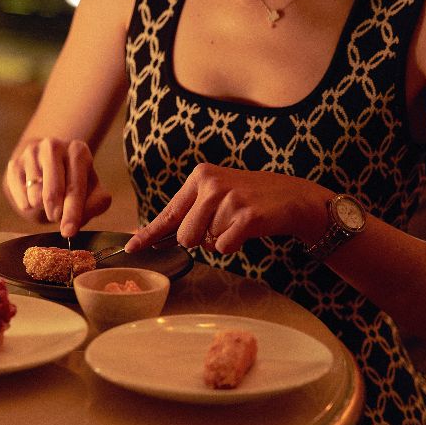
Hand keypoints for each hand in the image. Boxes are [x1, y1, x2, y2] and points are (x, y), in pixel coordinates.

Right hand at [5, 137, 111, 237]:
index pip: (75, 188)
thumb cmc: (75, 181)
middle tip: (57, 217)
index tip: (68, 232)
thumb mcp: (92, 190)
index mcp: (78, 150)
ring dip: (42, 208)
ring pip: (34, 196)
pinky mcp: (14, 164)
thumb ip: (95, 204)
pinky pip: (20, 197)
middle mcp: (53, 146)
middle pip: (52, 192)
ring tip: (49, 202)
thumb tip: (76, 220)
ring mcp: (31, 153)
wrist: (49, 163)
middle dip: (56, 213)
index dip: (72, 213)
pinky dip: (28, 205)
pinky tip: (35, 197)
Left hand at [125, 163, 329, 253]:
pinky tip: (248, 229)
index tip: (131, 248)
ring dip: (221, 240)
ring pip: (205, 243)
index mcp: (200, 176)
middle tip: (224, 224)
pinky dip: (234, 246)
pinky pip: (224, 247)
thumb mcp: (218, 194)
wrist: (294, 197)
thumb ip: (191, 211)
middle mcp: (211, 184)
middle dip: (201, 239)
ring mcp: (229, 199)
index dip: (149, 234)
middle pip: (185, 236)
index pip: (169, 212)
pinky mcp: (246, 216)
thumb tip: (161, 237)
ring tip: (238, 223)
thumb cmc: (251, 199)